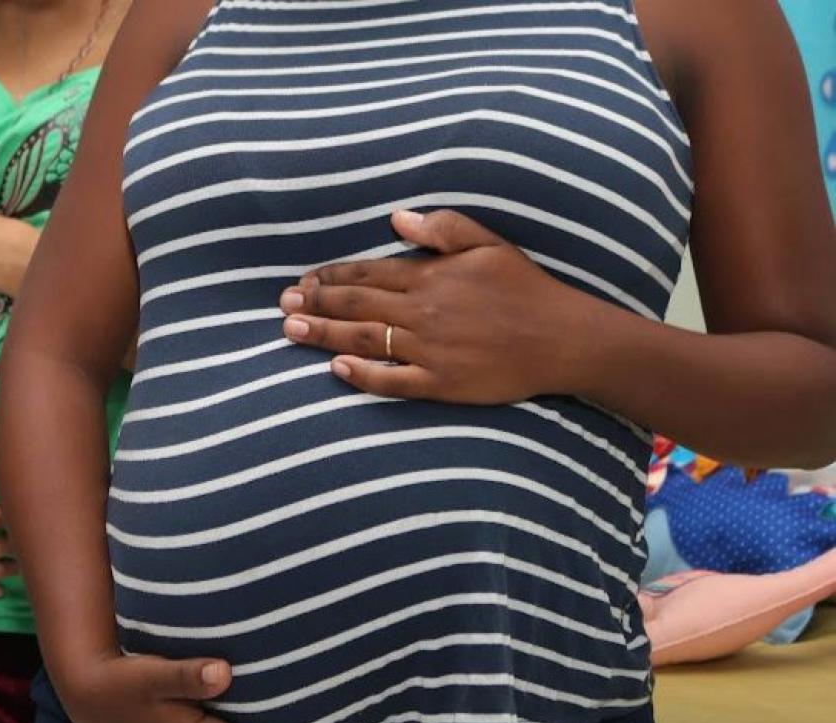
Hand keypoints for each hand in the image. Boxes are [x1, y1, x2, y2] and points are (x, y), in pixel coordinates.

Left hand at [282, 210, 600, 404]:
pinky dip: (361, 376)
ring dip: (323, 335)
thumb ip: (442, 228)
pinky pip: (391, 380)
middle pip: (355, 305)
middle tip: (283, 304)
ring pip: (362, 340)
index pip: (368, 273)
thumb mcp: (489, 244)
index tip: (305, 280)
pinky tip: (335, 370)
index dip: (332, 276)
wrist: (563, 339)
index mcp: (430, 276)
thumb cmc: (527, 289)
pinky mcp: (439, 382)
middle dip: (315, 303)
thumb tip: (396, 218)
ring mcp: (428, 349)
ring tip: (290, 330)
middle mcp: (421, 311)